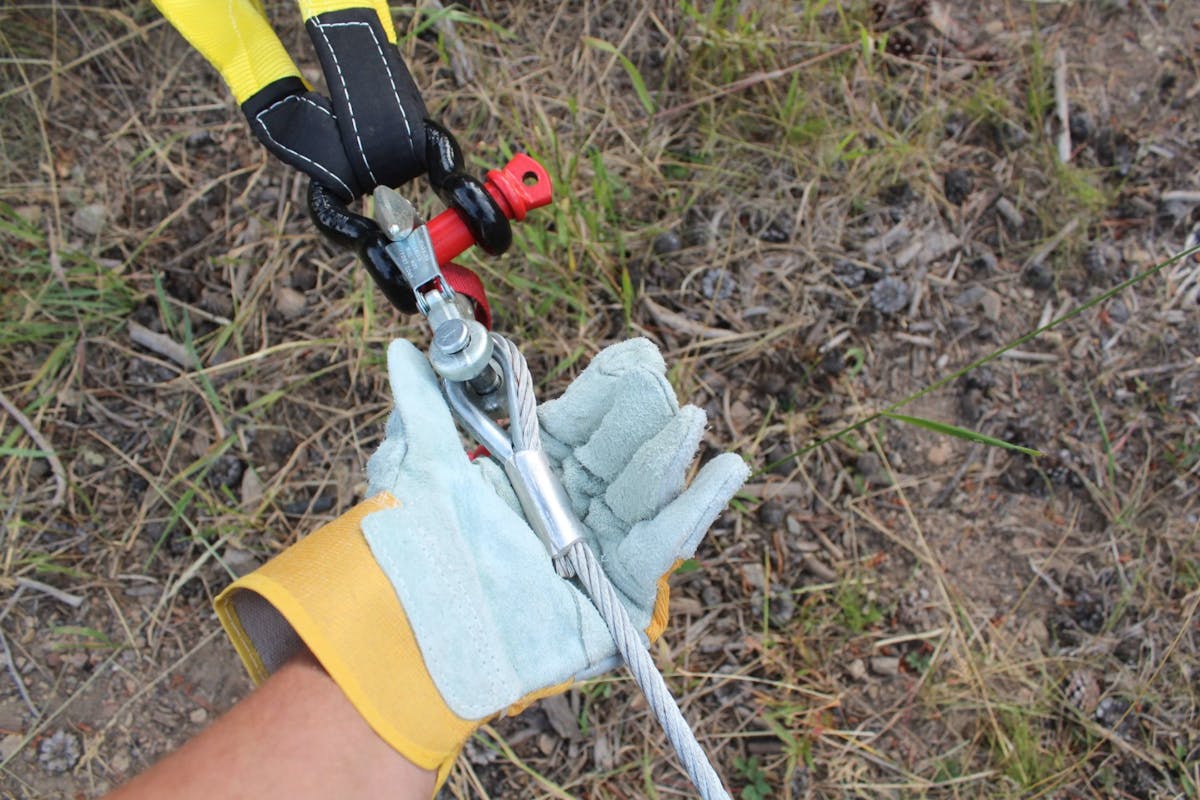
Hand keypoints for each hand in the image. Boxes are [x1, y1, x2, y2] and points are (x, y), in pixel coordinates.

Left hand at [363, 338, 747, 716]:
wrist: (414, 639)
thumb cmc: (415, 556)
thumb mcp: (419, 470)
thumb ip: (423, 408)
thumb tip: (405, 351)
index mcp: (530, 475)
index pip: (578, 422)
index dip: (605, 390)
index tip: (635, 356)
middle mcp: (568, 507)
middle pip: (618, 453)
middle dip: (639, 415)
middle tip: (653, 380)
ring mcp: (595, 548)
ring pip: (643, 492)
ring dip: (668, 453)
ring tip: (688, 416)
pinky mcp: (617, 594)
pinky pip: (659, 546)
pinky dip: (695, 509)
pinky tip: (727, 470)